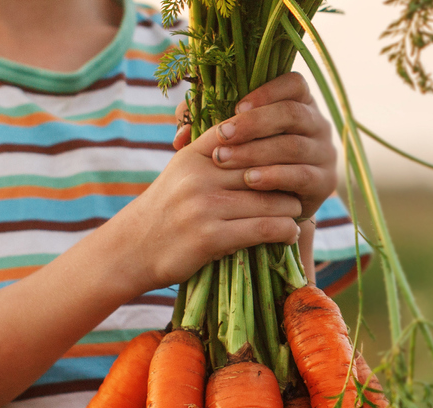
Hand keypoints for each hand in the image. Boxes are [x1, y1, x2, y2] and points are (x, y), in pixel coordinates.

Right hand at [119, 121, 303, 292]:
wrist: (132, 250)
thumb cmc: (167, 211)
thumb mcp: (183, 172)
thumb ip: (213, 153)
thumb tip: (255, 132)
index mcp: (194, 155)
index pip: (245, 136)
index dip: (274, 143)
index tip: (292, 156)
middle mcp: (199, 176)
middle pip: (266, 169)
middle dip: (288, 180)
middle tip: (300, 190)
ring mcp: (205, 206)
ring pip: (272, 201)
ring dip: (291, 210)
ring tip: (296, 214)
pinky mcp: (212, 237)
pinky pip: (266, 228)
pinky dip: (286, 231)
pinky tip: (289, 234)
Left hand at [174, 72, 338, 221]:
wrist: (274, 207)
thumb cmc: (248, 162)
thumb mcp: (230, 138)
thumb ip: (205, 125)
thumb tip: (180, 135)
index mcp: (300, 103)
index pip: (294, 84)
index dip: (267, 91)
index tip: (236, 106)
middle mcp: (319, 125)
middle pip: (293, 113)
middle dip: (254, 124)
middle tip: (222, 136)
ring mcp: (325, 154)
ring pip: (295, 146)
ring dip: (257, 152)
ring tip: (226, 161)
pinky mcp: (326, 183)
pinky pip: (302, 175)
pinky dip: (275, 176)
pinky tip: (250, 180)